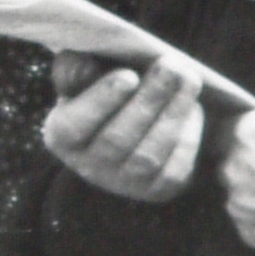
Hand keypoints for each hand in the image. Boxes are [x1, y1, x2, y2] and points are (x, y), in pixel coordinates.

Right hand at [43, 54, 204, 203]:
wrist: (125, 120)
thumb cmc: (101, 87)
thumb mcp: (81, 71)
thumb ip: (75, 65)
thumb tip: (85, 68)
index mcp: (61, 136)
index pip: (75, 125)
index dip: (102, 101)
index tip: (129, 76)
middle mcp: (89, 166)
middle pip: (118, 139)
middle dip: (149, 100)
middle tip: (171, 66)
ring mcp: (123, 183)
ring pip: (149, 156)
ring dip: (174, 114)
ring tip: (189, 78)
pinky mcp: (156, 190)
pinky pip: (174, 169)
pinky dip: (187, 138)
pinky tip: (193, 107)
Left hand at [221, 104, 254, 255]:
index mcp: (250, 132)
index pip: (228, 128)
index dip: (248, 135)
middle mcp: (235, 168)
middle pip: (230, 161)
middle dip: (248, 163)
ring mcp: (240, 206)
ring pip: (238, 194)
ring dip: (254, 193)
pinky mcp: (251, 237)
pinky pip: (249, 222)